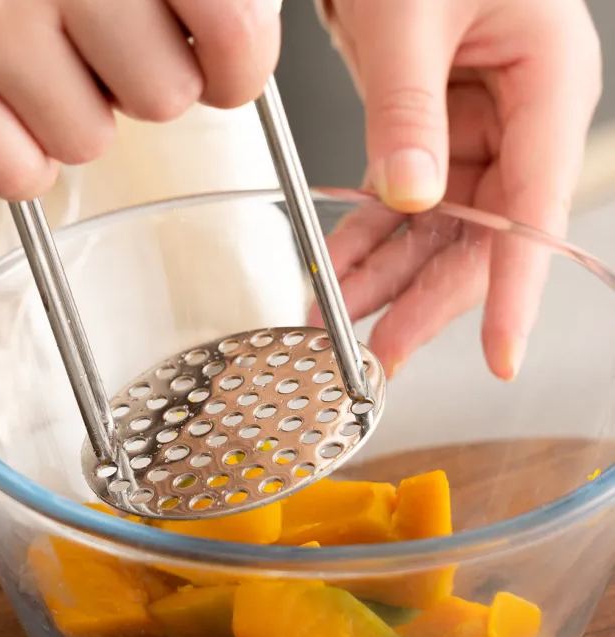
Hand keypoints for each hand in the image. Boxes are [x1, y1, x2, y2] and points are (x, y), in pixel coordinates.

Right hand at [0, 0, 279, 199]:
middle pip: (164, 99)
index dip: (236, 65)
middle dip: (139, 76)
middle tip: (92, 30)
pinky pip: (18, 174)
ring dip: (70, 108)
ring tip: (24, 44)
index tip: (222, 64)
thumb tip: (244, 38)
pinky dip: (15, 151)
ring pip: (89, 141)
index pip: (236, 36)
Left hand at [320, 0, 600, 378]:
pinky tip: (336, 268)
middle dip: (425, 298)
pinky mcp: (432, 133)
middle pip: (480, 235)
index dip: (516, 292)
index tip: (502, 357)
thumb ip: (407, 108)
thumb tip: (411, 198)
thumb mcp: (408, 14)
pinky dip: (367, 238)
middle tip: (381, 353)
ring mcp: (475, 129)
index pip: (534, 208)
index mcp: (546, 82)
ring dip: (384, 276)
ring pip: (435, 230)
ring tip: (336, 318)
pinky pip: (402, 203)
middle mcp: (520, 116)